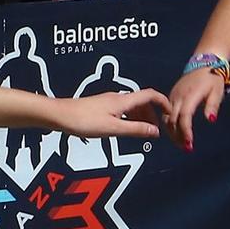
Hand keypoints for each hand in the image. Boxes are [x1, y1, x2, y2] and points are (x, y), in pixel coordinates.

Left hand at [48, 89, 169, 139]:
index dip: (163, 102)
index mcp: (124, 101)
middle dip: (153, 115)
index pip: (151, 95)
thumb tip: (156, 132)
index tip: (171, 113)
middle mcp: (118, 98)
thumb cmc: (83, 121)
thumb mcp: (113, 129)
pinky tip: (126, 129)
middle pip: (143, 102)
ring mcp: (109, 102)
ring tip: (143, 133)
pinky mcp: (101, 107)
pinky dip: (130, 118)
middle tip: (156, 131)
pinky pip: (123, 110)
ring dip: (141, 118)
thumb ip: (136, 130)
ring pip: (132, 107)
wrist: (59, 115)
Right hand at [168, 68, 225, 151]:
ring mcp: (173, 97)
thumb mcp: (217, 92)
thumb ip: (213, 106)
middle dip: (178, 136)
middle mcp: (178, 97)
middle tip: (187, 148)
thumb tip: (211, 120)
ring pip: (167, 118)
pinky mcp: (171, 97)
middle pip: (172, 120)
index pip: (184, 116)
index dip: (185, 131)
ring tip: (182, 144)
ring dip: (173, 133)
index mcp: (190, 95)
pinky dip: (170, 125)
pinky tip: (177, 133)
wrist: (203, 63)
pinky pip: (166, 114)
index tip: (189, 142)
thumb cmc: (212, 78)